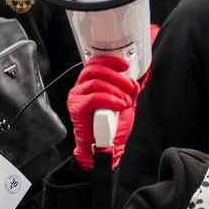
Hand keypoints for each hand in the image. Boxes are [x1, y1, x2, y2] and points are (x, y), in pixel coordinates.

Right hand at [69, 55, 140, 169]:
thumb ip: (126, 89)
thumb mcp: (124, 102)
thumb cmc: (111, 126)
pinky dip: (110, 100)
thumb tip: (132, 80)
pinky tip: (118, 105)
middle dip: (116, 76)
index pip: (95, 64)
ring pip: (95, 83)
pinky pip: (94, 98)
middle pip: (95, 70)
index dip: (110, 61)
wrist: (105, 147)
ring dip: (115, 90)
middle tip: (129, 87)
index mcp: (89, 84)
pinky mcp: (77, 109)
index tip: (124, 65)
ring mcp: (76, 98)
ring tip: (125, 101)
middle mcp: (80, 89)